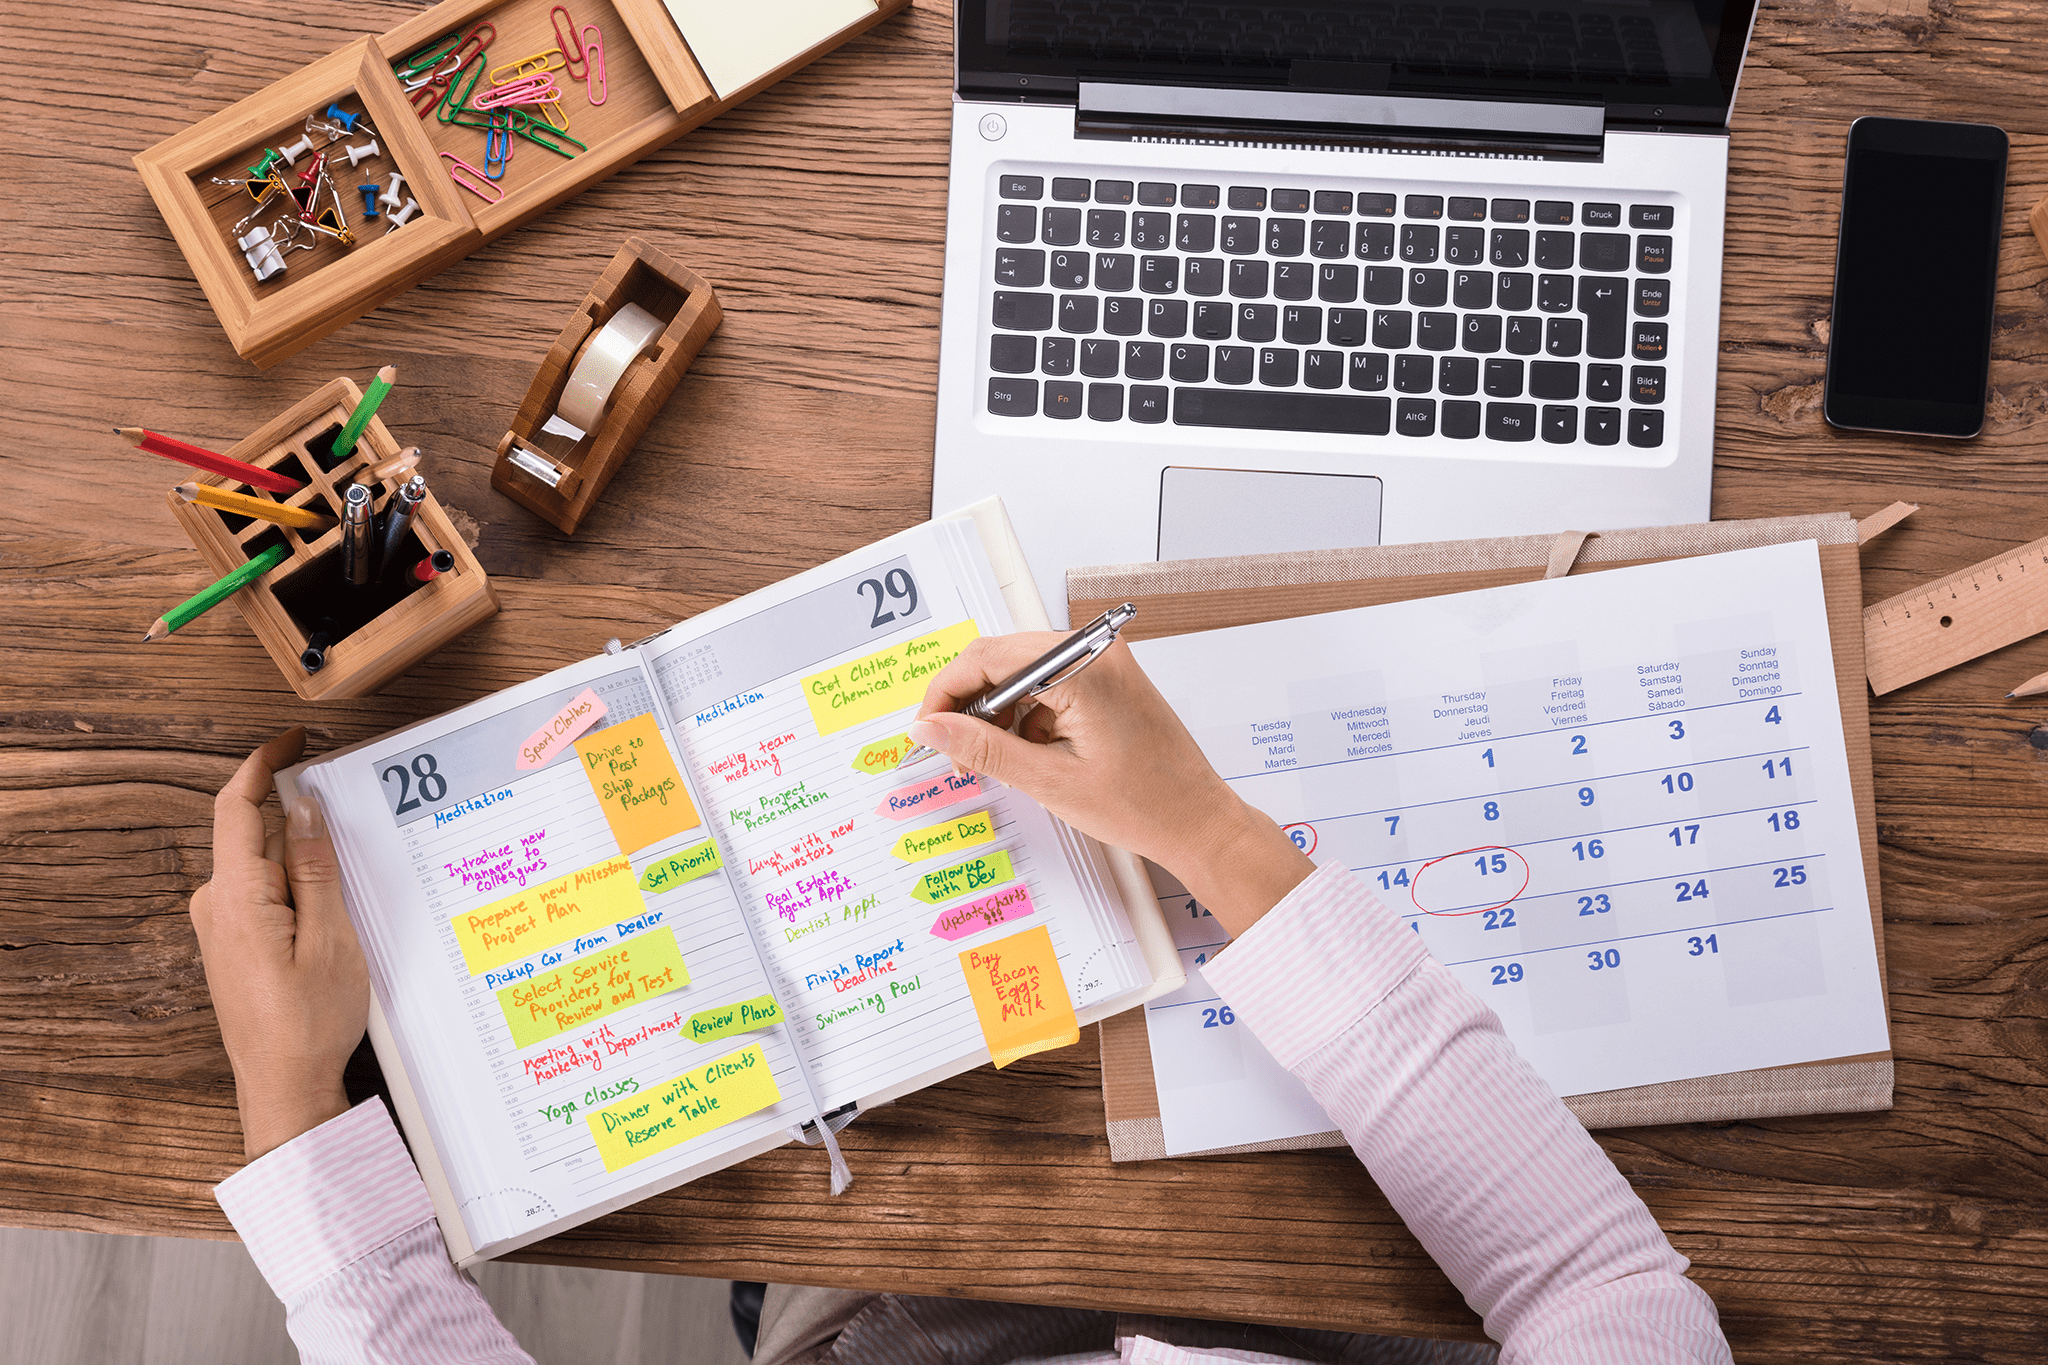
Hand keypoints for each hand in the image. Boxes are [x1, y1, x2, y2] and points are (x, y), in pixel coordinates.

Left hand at [189, 728, 369, 1158]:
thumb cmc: (309, 1022)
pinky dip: (298, 891)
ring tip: (348, 899)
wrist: (284, 1088)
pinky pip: (263, 896)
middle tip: (351, 835)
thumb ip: (314, 866)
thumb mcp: (331, 936)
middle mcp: (216, 907)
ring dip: (305, 868)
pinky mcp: (231, 945)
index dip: (262, 763)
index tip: (291, 739)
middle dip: (303, 828)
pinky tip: (331, 917)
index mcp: (235, 897)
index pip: (237, 806)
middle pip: (256, 836)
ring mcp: (219, 928)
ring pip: (264, 869)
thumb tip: (304, 808)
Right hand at [906, 636, 1311, 935]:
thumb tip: (930, 728)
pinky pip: (1048, 684)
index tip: (927, 729)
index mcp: (1083, 667)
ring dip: (999, 713)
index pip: (987, 657)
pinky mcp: (1107, 679)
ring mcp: (1104, 663)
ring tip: (998, 762)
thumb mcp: (1048, 780)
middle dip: (970, 705)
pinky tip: (1029, 755)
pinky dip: (1027, 716)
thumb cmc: (1144, 805)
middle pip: (1001, 659)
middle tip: (954, 751)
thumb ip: (982, 748)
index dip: (946, 693)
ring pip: (1022, 673)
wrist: (1198, 822)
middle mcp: (1095, 652)